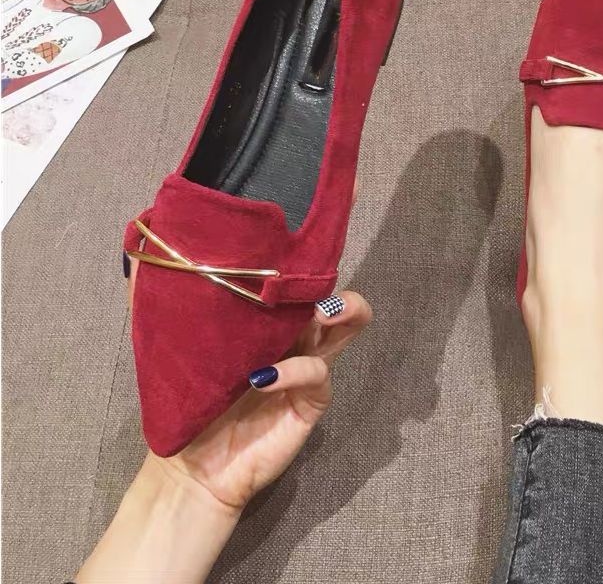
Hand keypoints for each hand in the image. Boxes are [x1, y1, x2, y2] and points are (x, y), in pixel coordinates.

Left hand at [127, 259, 371, 512]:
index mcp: (271, 324)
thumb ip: (178, 310)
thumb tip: (136, 261)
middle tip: (316, 291)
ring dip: (342, 311)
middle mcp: (296, 340)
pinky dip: (293, 370)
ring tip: (320, 312)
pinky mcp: (311, 401)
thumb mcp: (184, 348)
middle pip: (340, 304)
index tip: (285, 256)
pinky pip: (316, 374)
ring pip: (346, 331)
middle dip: (338, 289)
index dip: (302, 268)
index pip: (299, 287)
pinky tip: (261, 377)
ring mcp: (307, 370)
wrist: (193, 466)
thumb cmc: (189, 402)